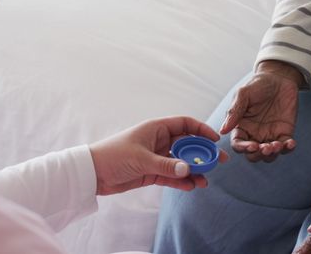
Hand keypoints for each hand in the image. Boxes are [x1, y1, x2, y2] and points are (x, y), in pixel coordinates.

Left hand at [89, 116, 228, 194]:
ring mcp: (156, 157)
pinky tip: (191, 186)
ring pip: (181, 162)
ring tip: (205, 181)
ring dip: (193, 170)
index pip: (185, 124)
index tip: (215, 139)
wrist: (92, 173)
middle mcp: (159, 141)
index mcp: (156, 128)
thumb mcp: (142, 159)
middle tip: (218, 162)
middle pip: (187, 144)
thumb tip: (189, 170)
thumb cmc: (113, 156)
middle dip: (203, 154)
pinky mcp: (151, 172)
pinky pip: (172, 176)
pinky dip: (181, 181)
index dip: (201, 130)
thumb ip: (166, 166)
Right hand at [220, 60, 303, 162]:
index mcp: (241, 127)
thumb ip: (234, 112)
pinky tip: (290, 143)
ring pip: (269, 155)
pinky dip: (288, 148)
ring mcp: (270, 135)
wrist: (279, 77)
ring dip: (272, 154)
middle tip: (266, 147)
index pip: (238, 144)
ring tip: (277, 144)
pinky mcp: (284, 133)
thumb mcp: (243, 94)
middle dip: (259, 155)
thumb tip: (222, 130)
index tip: (252, 145)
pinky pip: (286, 147)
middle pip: (253, 155)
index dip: (243, 148)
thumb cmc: (258, 84)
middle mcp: (254, 134)